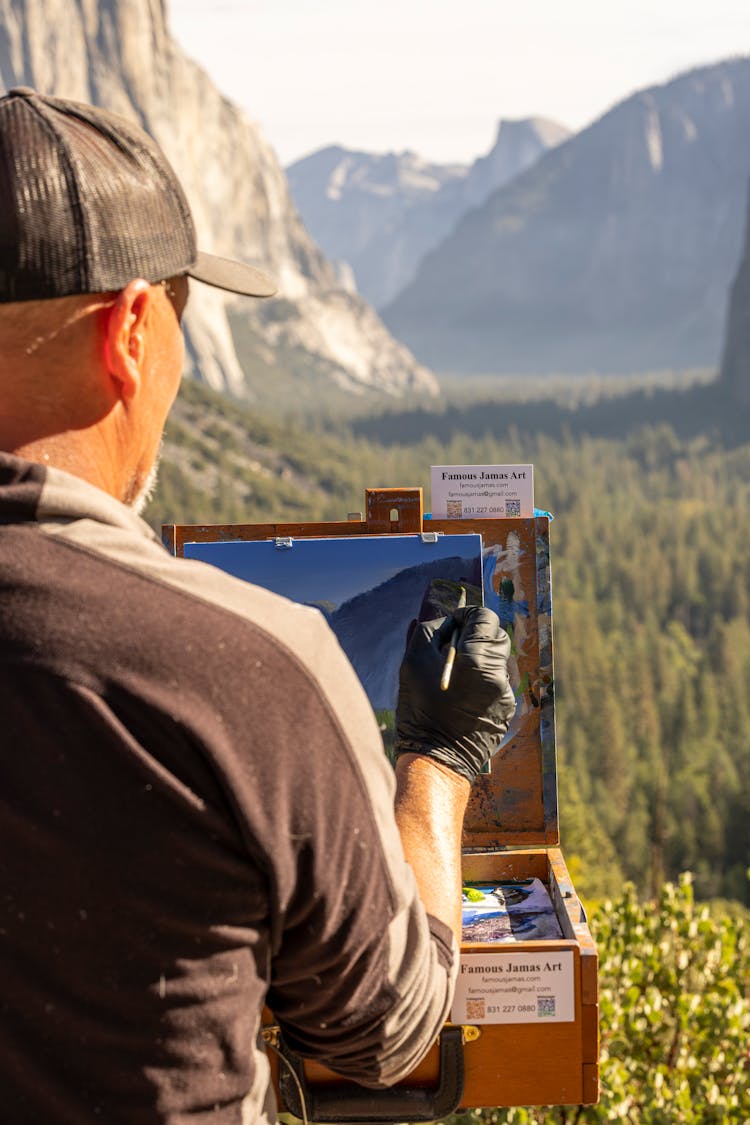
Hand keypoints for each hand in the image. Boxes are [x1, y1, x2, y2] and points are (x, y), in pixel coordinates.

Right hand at [395, 606, 515, 784]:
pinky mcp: (506, 709)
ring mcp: (505, 693)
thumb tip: (447, 621)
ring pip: (497, 660)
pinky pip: (497, 682)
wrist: (436, 759)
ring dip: (479, 659)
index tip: (453, 624)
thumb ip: (430, 631)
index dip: (467, 616)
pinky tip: (462, 696)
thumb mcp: (413, 661)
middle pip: (496, 636)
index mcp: (476, 659)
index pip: (485, 617)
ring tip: (456, 676)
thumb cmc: (420, 709)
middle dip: (476, 636)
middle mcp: (497, 674)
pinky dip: (482, 681)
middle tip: (453, 648)